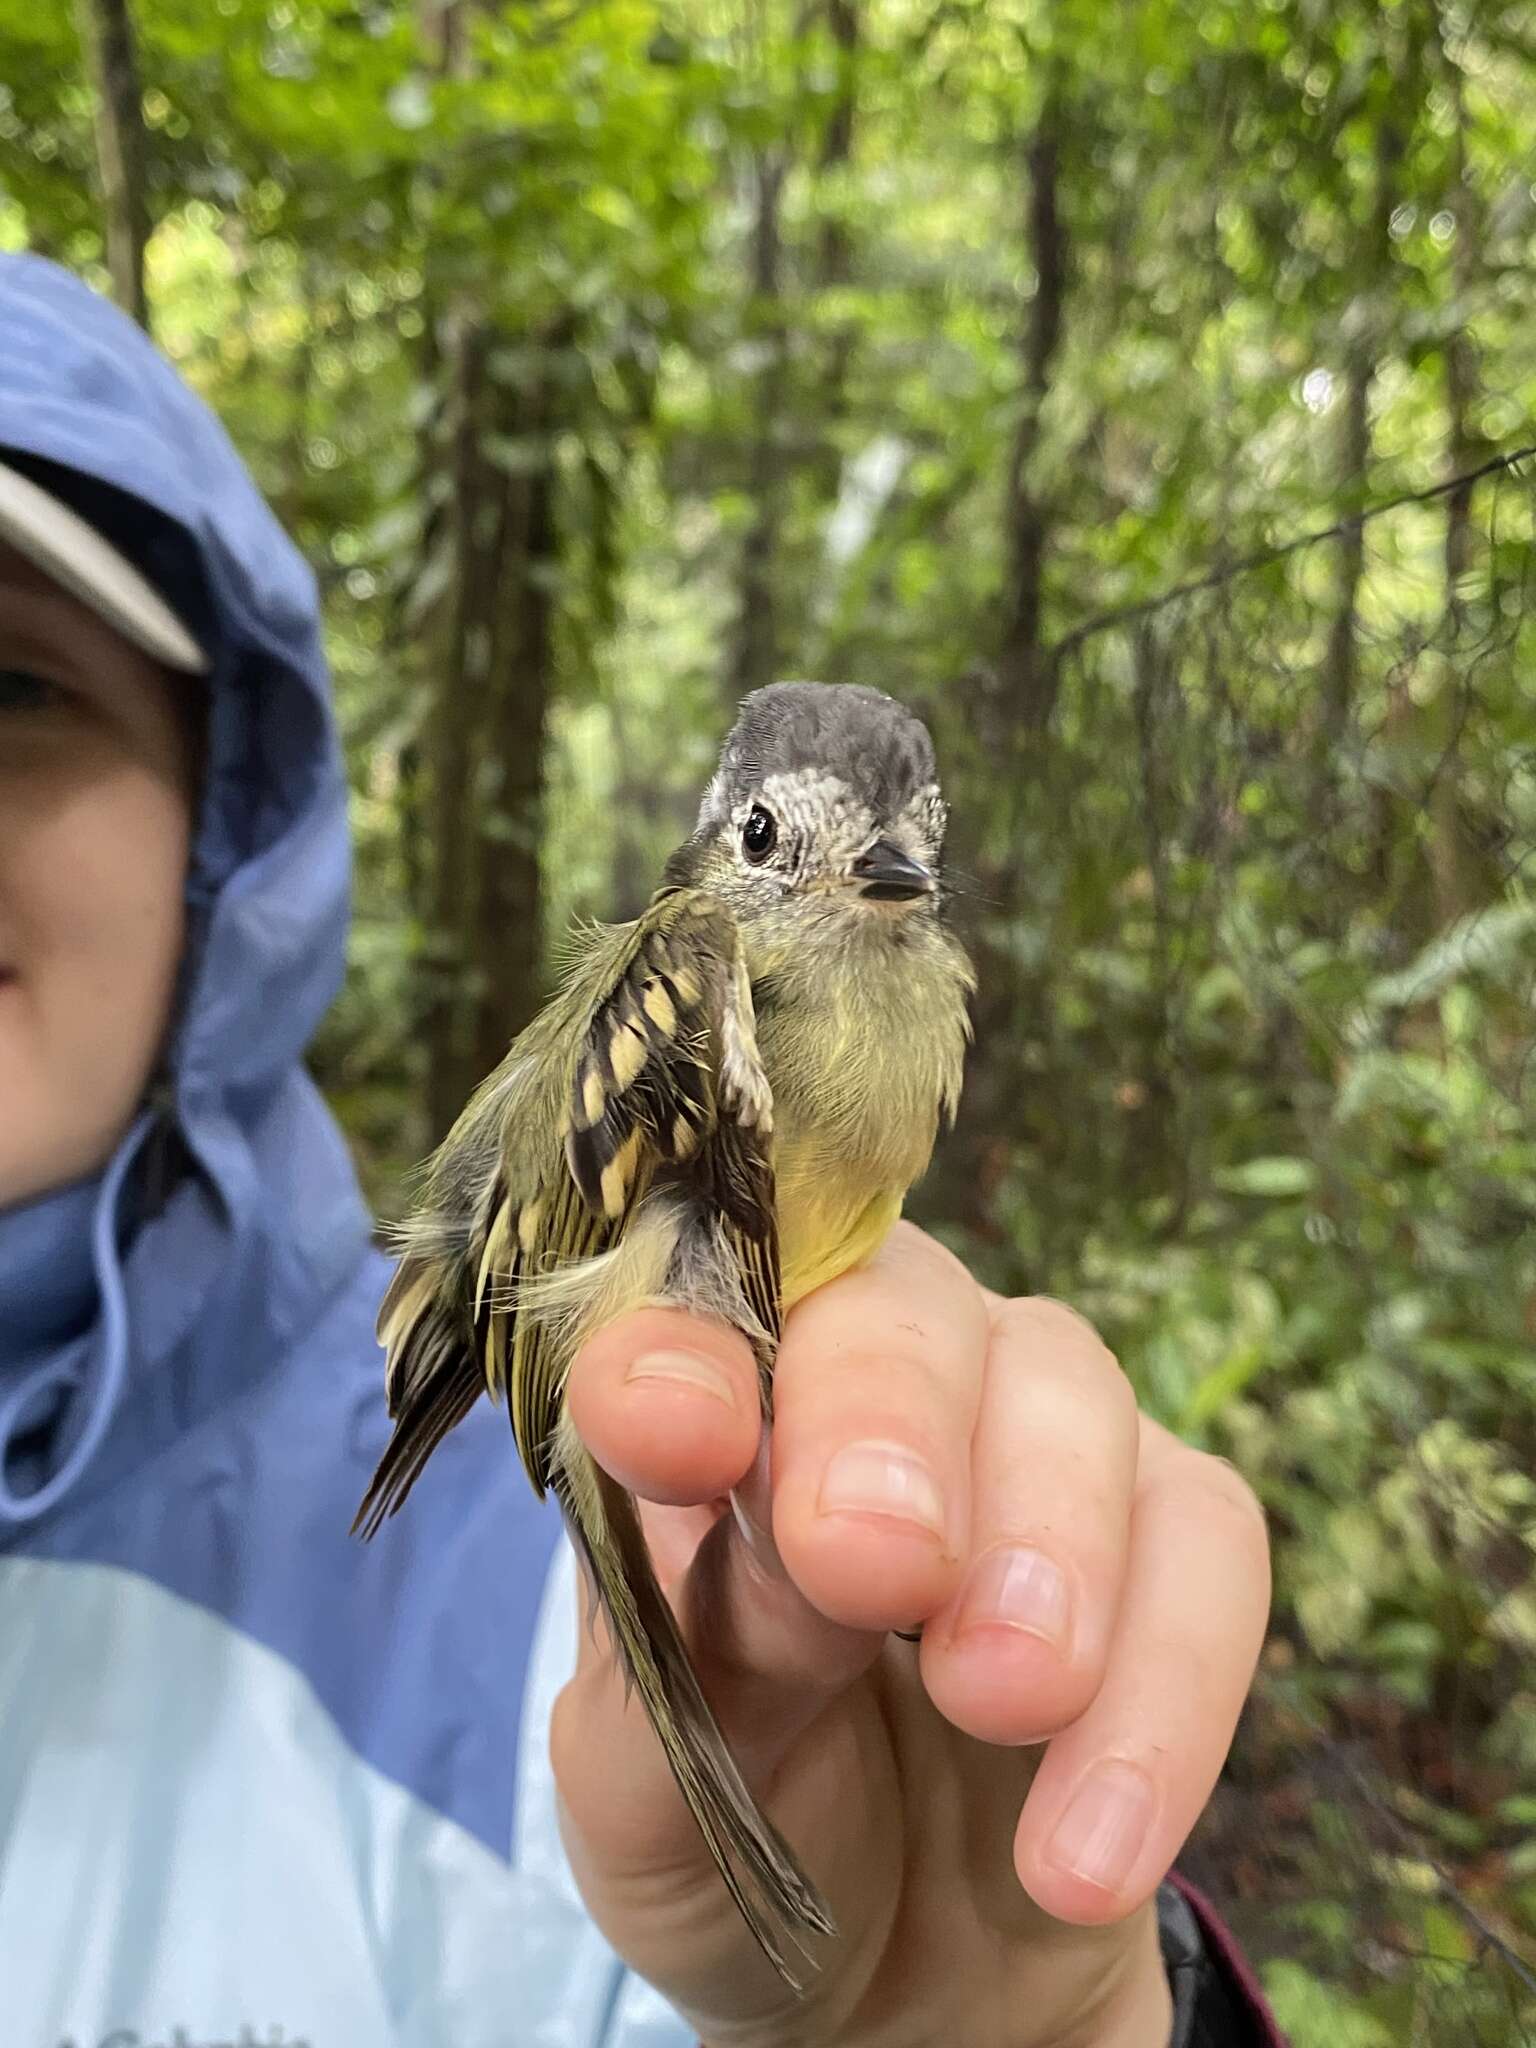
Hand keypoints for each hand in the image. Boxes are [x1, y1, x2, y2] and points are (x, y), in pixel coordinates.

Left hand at [551, 1225, 1270, 2046]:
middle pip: (898, 1305)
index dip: (682, 1340)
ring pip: (1069, 1388)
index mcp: (711, 1405)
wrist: (881, 1990)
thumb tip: (787, 1511)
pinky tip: (1087, 1848)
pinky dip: (1165, 1686)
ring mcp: (1031, 1436)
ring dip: (1047, 1543)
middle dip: (887, 1418)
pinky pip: (1206, 1541)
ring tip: (1006, 1703)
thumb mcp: (651, 1789)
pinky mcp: (1167, 1533)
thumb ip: (695, 1643)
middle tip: (876, 1564)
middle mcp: (868, 1374)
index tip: (669, 1433)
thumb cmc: (727, 1841)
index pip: (688, 1304)